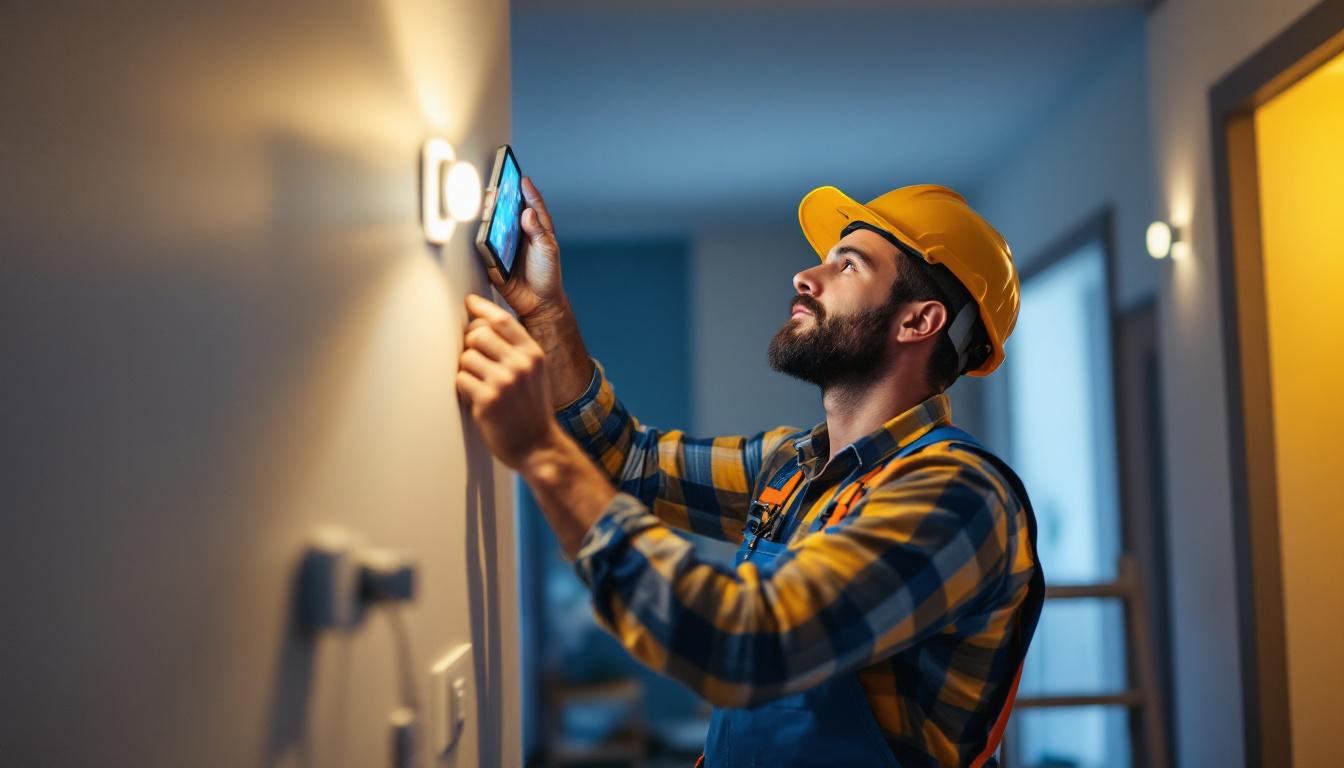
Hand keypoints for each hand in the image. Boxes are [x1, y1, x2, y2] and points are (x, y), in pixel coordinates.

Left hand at [456, 293, 561, 468]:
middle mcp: (520, 364)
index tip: (469, 303)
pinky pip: (460, 380)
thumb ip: (516, 349)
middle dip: (470, 345)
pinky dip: (464, 388)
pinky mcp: (487, 401)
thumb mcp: (536, 373)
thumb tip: (482, 323)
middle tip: (475, 360)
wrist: (538, 446)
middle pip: (476, 334)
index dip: (481, 308)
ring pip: (465, 357)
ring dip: (467, 370)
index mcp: (533, 354)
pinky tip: (477, 398)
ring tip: (480, 385)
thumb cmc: (532, 409)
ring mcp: (503, 382)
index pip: (502, 319)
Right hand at [495, 177, 566, 322]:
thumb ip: (538, 231)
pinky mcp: (494, 258)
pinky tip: (480, 228)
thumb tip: (528, 212)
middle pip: (509, 212)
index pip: (533, 206)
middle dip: (503, 198)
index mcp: (537, 230)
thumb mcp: (548, 250)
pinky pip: (486, 246)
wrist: (537, 303)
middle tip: (498, 185)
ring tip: (488, 201)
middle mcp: (520, 235)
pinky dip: (482, 237)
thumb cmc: (547, 275)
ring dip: (490, 214)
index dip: (527, 191)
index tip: (522, 178)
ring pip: (495, 226)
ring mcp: (505, 246)